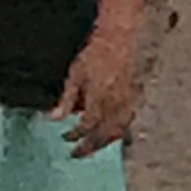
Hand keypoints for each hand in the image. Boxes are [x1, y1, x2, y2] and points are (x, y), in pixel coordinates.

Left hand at [56, 25, 139, 155]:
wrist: (120, 36)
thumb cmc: (95, 53)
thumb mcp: (76, 74)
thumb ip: (67, 99)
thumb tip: (54, 118)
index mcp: (98, 99)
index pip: (85, 127)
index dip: (74, 135)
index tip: (65, 137)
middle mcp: (114, 105)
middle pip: (102, 135)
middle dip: (88, 147)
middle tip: (77, 154)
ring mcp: (127, 102)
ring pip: (117, 131)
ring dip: (103, 142)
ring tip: (93, 147)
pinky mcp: (135, 97)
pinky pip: (127, 121)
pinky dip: (118, 131)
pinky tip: (111, 133)